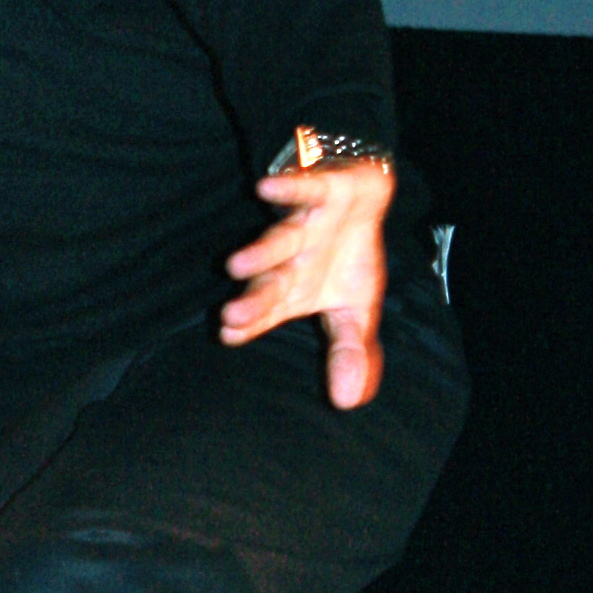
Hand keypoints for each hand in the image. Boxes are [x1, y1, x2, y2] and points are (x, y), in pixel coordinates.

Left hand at [221, 157, 391, 407]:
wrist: (363, 196)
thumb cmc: (347, 257)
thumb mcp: (358, 310)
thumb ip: (351, 353)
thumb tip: (347, 403)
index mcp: (293, 290)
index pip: (266, 313)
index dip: (250, 325)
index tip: (228, 335)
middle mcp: (290, 260)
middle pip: (269, 283)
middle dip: (252, 300)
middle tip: (229, 315)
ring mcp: (302, 226)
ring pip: (279, 240)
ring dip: (261, 252)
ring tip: (236, 265)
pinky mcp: (321, 191)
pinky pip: (303, 189)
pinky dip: (288, 188)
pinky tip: (265, 189)